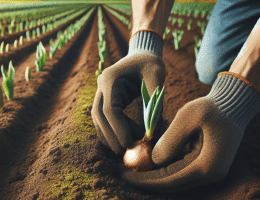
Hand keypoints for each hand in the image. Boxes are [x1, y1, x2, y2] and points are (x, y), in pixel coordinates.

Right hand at [91, 53, 164, 155]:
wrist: (141, 55)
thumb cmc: (150, 64)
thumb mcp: (156, 75)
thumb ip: (154, 97)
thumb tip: (151, 125)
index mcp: (111, 78)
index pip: (109, 108)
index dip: (117, 128)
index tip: (127, 143)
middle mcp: (101, 85)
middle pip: (98, 115)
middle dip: (109, 135)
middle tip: (122, 151)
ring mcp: (101, 91)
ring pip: (98, 118)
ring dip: (108, 134)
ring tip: (125, 146)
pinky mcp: (105, 98)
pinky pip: (103, 117)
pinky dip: (111, 129)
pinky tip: (124, 138)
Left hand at [120, 92, 247, 192]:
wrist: (233, 106)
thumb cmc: (211, 108)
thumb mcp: (188, 117)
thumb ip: (170, 139)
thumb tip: (154, 160)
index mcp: (206, 166)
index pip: (168, 180)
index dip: (145, 180)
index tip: (124, 175)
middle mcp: (209, 175)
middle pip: (171, 184)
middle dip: (146, 181)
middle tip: (123, 174)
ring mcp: (209, 172)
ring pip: (175, 180)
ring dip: (154, 177)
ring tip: (131, 169)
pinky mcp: (206, 166)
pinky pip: (181, 172)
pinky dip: (163, 170)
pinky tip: (147, 163)